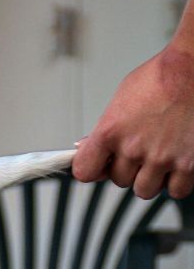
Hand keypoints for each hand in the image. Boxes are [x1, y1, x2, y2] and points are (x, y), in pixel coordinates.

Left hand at [73, 46, 193, 198]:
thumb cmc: (162, 78)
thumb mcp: (121, 100)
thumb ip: (105, 129)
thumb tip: (88, 148)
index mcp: (111, 131)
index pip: (85, 171)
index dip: (92, 170)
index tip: (98, 166)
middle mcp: (134, 148)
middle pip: (118, 180)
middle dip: (128, 168)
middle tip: (141, 151)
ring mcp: (162, 158)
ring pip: (144, 190)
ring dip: (151, 178)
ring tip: (160, 157)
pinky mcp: (189, 165)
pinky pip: (176, 190)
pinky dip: (177, 181)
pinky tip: (178, 164)